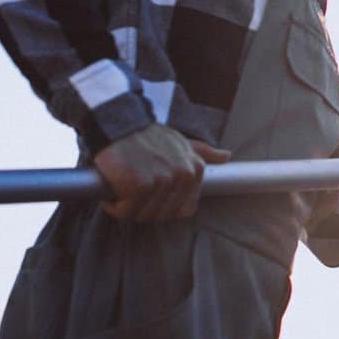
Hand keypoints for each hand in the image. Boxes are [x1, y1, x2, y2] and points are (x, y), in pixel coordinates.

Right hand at [93, 124, 231, 221]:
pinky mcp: (139, 185)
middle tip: (131, 194)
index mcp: (195, 169)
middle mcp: (183, 176)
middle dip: (144, 209)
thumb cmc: (148, 136)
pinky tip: (111, 193)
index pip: (186, 210)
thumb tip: (226, 156)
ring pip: (144, 215)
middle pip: (163, 214)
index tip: (151, 198)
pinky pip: (126, 211)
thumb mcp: (181, 142)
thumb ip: (203, 153)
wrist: (119, 123)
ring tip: (121, 191)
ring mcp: (162, 181)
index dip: (165, 208)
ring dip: (127, 209)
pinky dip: (114, 206)